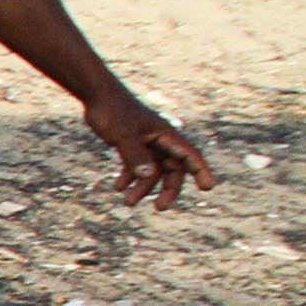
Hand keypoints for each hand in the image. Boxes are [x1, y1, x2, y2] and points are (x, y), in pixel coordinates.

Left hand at [86, 93, 212, 205]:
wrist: (98, 97)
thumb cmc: (113, 111)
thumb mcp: (123, 135)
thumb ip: (135, 155)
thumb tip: (148, 176)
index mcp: (166, 134)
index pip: (189, 155)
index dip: (200, 171)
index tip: (208, 187)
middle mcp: (161, 140)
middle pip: (172, 169)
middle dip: (167, 188)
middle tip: (160, 208)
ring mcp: (147, 143)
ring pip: (152, 170)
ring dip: (143, 187)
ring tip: (128, 202)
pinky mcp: (134, 145)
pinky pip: (137, 166)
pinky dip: (130, 177)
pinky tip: (118, 187)